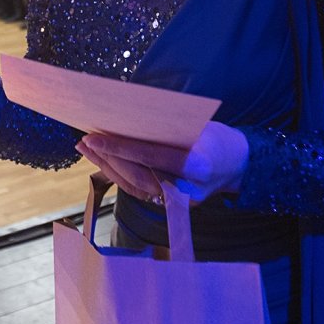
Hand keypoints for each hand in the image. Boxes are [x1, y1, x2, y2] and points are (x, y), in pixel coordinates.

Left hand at [75, 122, 249, 203]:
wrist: (237, 165)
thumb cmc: (215, 138)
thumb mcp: (197, 127)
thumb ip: (164, 128)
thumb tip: (123, 118)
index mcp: (197, 165)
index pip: (150, 156)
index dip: (120, 147)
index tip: (94, 138)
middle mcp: (186, 188)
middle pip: (137, 175)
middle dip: (108, 158)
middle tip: (85, 140)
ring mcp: (178, 201)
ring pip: (134, 185)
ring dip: (107, 166)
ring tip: (87, 148)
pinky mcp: (171, 205)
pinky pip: (139, 190)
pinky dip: (118, 175)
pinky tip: (103, 161)